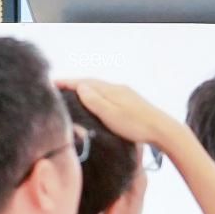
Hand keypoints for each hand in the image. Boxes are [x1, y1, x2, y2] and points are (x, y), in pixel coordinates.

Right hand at [55, 78, 178, 147]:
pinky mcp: (131, 103)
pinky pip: (107, 95)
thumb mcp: (111, 114)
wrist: (163, 131)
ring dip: (85, 90)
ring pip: (100, 89)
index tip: (52, 83)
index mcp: (112, 90)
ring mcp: (125, 95)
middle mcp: (118, 89)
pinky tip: (94, 104)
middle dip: (74, 84)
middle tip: (58, 88)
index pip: (84, 82)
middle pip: (91, 83)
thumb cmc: (137, 125)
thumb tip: (81, 86)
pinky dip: (96, 96)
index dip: (67, 82)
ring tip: (72, 95)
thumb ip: (95, 100)